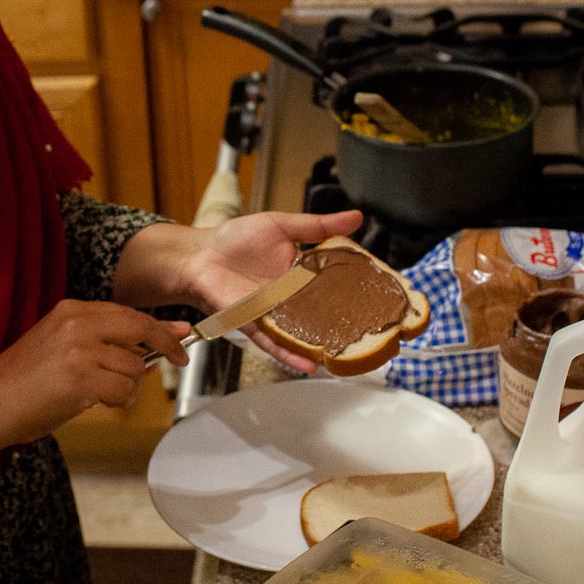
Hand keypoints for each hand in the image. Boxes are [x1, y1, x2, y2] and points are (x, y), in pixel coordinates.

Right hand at [0, 300, 190, 478]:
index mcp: (71, 310)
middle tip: (178, 360)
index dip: (159, 326)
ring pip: (135, 367)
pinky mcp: (82, 378)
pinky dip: (117, 402)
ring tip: (95, 395)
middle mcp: (78, 323)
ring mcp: (80, 350)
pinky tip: (93, 404)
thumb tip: (150, 353)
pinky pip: (124, 391)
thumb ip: (103, 345)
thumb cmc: (21, 384)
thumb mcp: (61, 349)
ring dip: (126, 387)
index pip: (128, 313)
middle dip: (165, 345)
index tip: (181, 334)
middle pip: (141, 328)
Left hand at [182, 210, 361, 372]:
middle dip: (346, 327)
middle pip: (324, 315)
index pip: (335, 287)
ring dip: (323, 347)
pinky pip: (275, 343)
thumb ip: (318, 226)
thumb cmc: (235, 240)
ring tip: (349, 359)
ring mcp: (275, 314)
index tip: (383, 300)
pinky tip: (309, 365)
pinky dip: (290, 354)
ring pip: (304, 334)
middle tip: (375, 337)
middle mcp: (292, 298)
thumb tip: (357, 217)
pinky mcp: (255, 324)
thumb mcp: (282, 225)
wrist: (200, 256)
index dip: (356, 293)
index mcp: (302, 274)